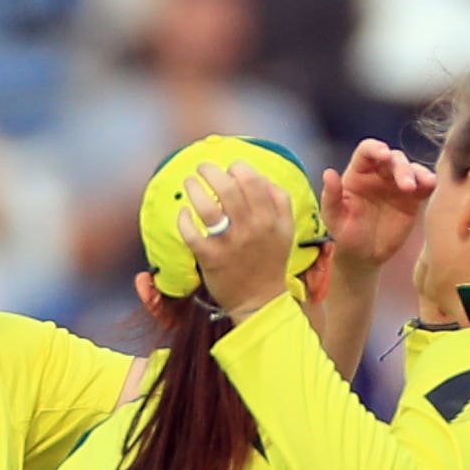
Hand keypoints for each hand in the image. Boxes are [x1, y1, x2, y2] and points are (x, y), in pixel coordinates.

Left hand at [183, 164, 304, 321]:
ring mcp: (229, 243)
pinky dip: (183, 218)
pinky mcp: (210, 258)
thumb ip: (279, 200)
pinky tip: (183, 213)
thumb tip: (261, 176)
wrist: (260, 301)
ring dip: (194, 188)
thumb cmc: (270, 261)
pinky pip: (191, 232)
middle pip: (227, 188)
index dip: (237, 168)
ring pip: (207, 207)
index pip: (252, 180)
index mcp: (270, 218)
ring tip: (190, 183)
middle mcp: (251, 228)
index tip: (230, 169)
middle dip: (210, 171)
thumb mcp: (285, 229)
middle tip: (202, 168)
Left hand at [323, 139, 434, 271]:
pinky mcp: (413, 198)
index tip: (383, 155)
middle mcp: (379, 174)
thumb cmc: (346, 234)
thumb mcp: (334, 218)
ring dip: (417, 173)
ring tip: (422, 185)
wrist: (365, 256)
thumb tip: (328, 173)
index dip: (376, 149)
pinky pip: (423, 185)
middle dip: (401, 167)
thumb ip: (331, 196)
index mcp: (358, 173)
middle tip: (406, 185)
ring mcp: (397, 184)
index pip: (367, 151)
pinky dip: (429, 182)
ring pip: (411, 169)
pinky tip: (432, 184)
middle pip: (393, 159)